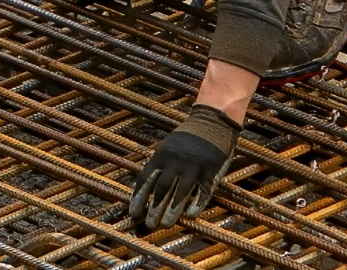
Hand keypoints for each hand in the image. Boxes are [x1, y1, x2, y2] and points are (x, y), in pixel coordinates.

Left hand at [127, 104, 239, 229]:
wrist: (212, 122)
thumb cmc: (187, 138)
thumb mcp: (167, 146)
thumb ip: (158, 164)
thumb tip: (145, 186)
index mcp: (161, 156)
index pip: (145, 180)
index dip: (139, 198)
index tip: (134, 213)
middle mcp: (175, 162)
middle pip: (161, 189)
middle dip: (154, 208)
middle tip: (149, 225)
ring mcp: (193, 166)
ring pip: (180, 193)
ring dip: (172, 211)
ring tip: (165, 225)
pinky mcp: (211, 170)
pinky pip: (202, 191)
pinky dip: (196, 204)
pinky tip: (190, 216)